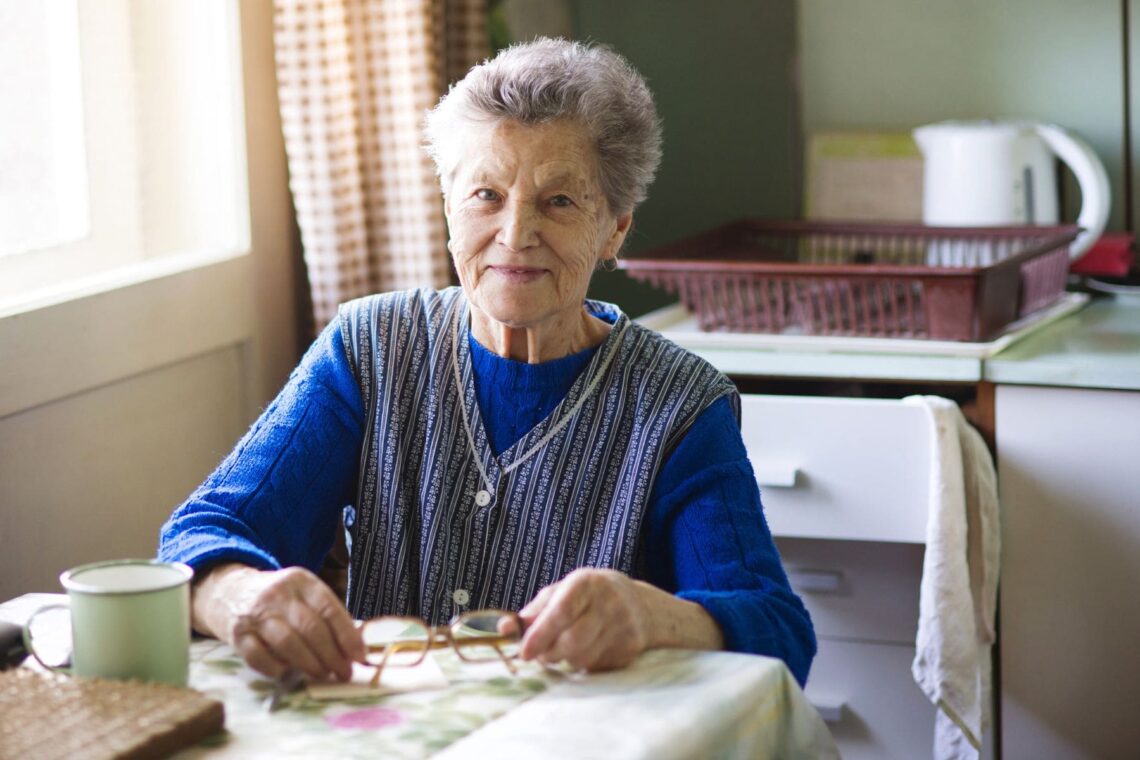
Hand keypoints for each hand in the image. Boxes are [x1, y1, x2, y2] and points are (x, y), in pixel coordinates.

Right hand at [192, 564, 364, 681]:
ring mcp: (256, 613)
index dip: (347, 636)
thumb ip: (325, 616)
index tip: (359, 657)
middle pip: (310, 627)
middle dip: (331, 655)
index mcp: (301, 581)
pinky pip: (258, 656)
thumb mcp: (303, 595)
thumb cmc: (279, 600)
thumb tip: (353, 650)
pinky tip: (286, 674)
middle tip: (343, 673)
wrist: (230, 592)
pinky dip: (275, 668)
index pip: (330, 608)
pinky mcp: (237, 634)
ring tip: (322, 675)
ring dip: (309, 663)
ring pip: (287, 642)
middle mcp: (278, 594)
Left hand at [517, 568, 723, 671]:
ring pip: (582, 658)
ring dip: (565, 659)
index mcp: (587, 583)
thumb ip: (533, 610)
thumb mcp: (563, 592)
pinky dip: (583, 664)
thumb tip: (504, 628)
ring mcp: (623, 627)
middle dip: (549, 653)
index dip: (540, 634)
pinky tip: (587, 649)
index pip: (562, 611)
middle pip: (572, 640)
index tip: (524, 651)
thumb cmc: (590, 597)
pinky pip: (595, 667)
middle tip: (539, 654)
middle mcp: (609, 603)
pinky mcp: (629, 649)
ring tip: (564, 648)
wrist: (640, 605)